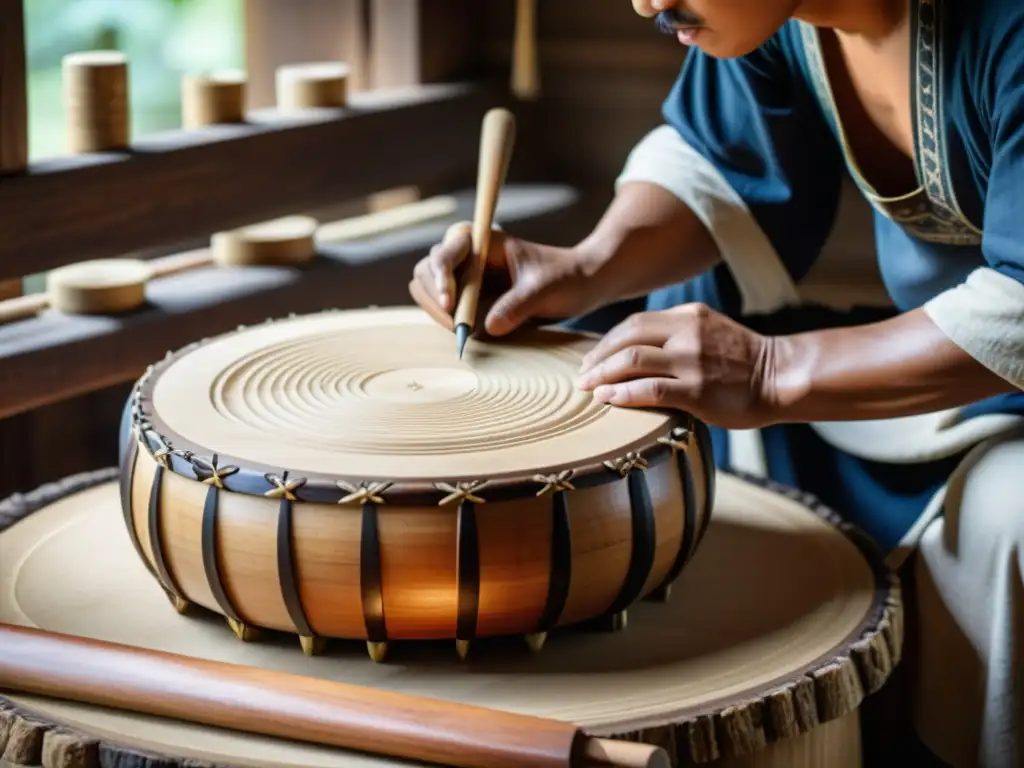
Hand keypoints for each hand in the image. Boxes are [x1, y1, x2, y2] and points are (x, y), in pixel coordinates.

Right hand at [409, 222, 597, 336]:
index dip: (441, 278)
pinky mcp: (470, 294)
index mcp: (484, 241)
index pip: (445, 253)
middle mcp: (469, 253)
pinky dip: (446, 318)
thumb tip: (487, 327)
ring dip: (437, 310)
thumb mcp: (545, 292)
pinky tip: (465, 330)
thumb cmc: (567, 278)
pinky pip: (443, 305)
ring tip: (462, 331)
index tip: (451, 305)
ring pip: (428, 287)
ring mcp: (467, 273)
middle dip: (434, 298)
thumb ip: (517, 306)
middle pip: (427, 269)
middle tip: (457, 327)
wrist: (582, 283)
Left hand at [577, 303, 781, 428]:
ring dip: (603, 374)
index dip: (607, 341)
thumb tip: (636, 351)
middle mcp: (687, 333)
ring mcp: (691, 361)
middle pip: (626, 337)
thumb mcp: (709, 332)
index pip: (635, 323)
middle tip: (582, 375)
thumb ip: (677, 335)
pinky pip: (649, 389)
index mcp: (688, 316)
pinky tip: (607, 399)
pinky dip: (622, 393)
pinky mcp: (697, 390)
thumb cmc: (743, 362)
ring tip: (588, 388)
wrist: (780, 378)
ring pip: (632, 359)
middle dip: (598, 357)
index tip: (593, 358)